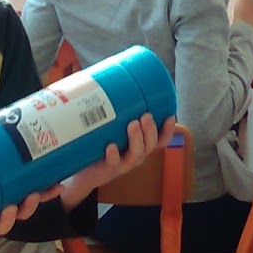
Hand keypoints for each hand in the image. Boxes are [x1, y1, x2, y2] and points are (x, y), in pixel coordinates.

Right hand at [0, 185, 60, 238]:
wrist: (7, 154)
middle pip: (2, 224)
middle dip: (6, 220)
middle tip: (10, 208)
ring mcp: (15, 203)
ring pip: (22, 213)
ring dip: (27, 207)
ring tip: (33, 195)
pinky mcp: (32, 194)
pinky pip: (40, 196)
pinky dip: (48, 193)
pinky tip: (57, 188)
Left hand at [58, 114, 176, 206]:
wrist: (82, 173)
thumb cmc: (98, 146)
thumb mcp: (110, 128)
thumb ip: (113, 110)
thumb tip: (107, 79)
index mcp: (140, 145)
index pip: (160, 139)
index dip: (168, 130)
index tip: (170, 116)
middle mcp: (135, 155)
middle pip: (150, 144)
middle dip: (150, 130)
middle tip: (146, 115)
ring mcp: (123, 163)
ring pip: (136, 154)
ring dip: (137, 139)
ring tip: (132, 125)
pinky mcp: (108, 169)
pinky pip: (114, 163)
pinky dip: (114, 155)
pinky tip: (111, 146)